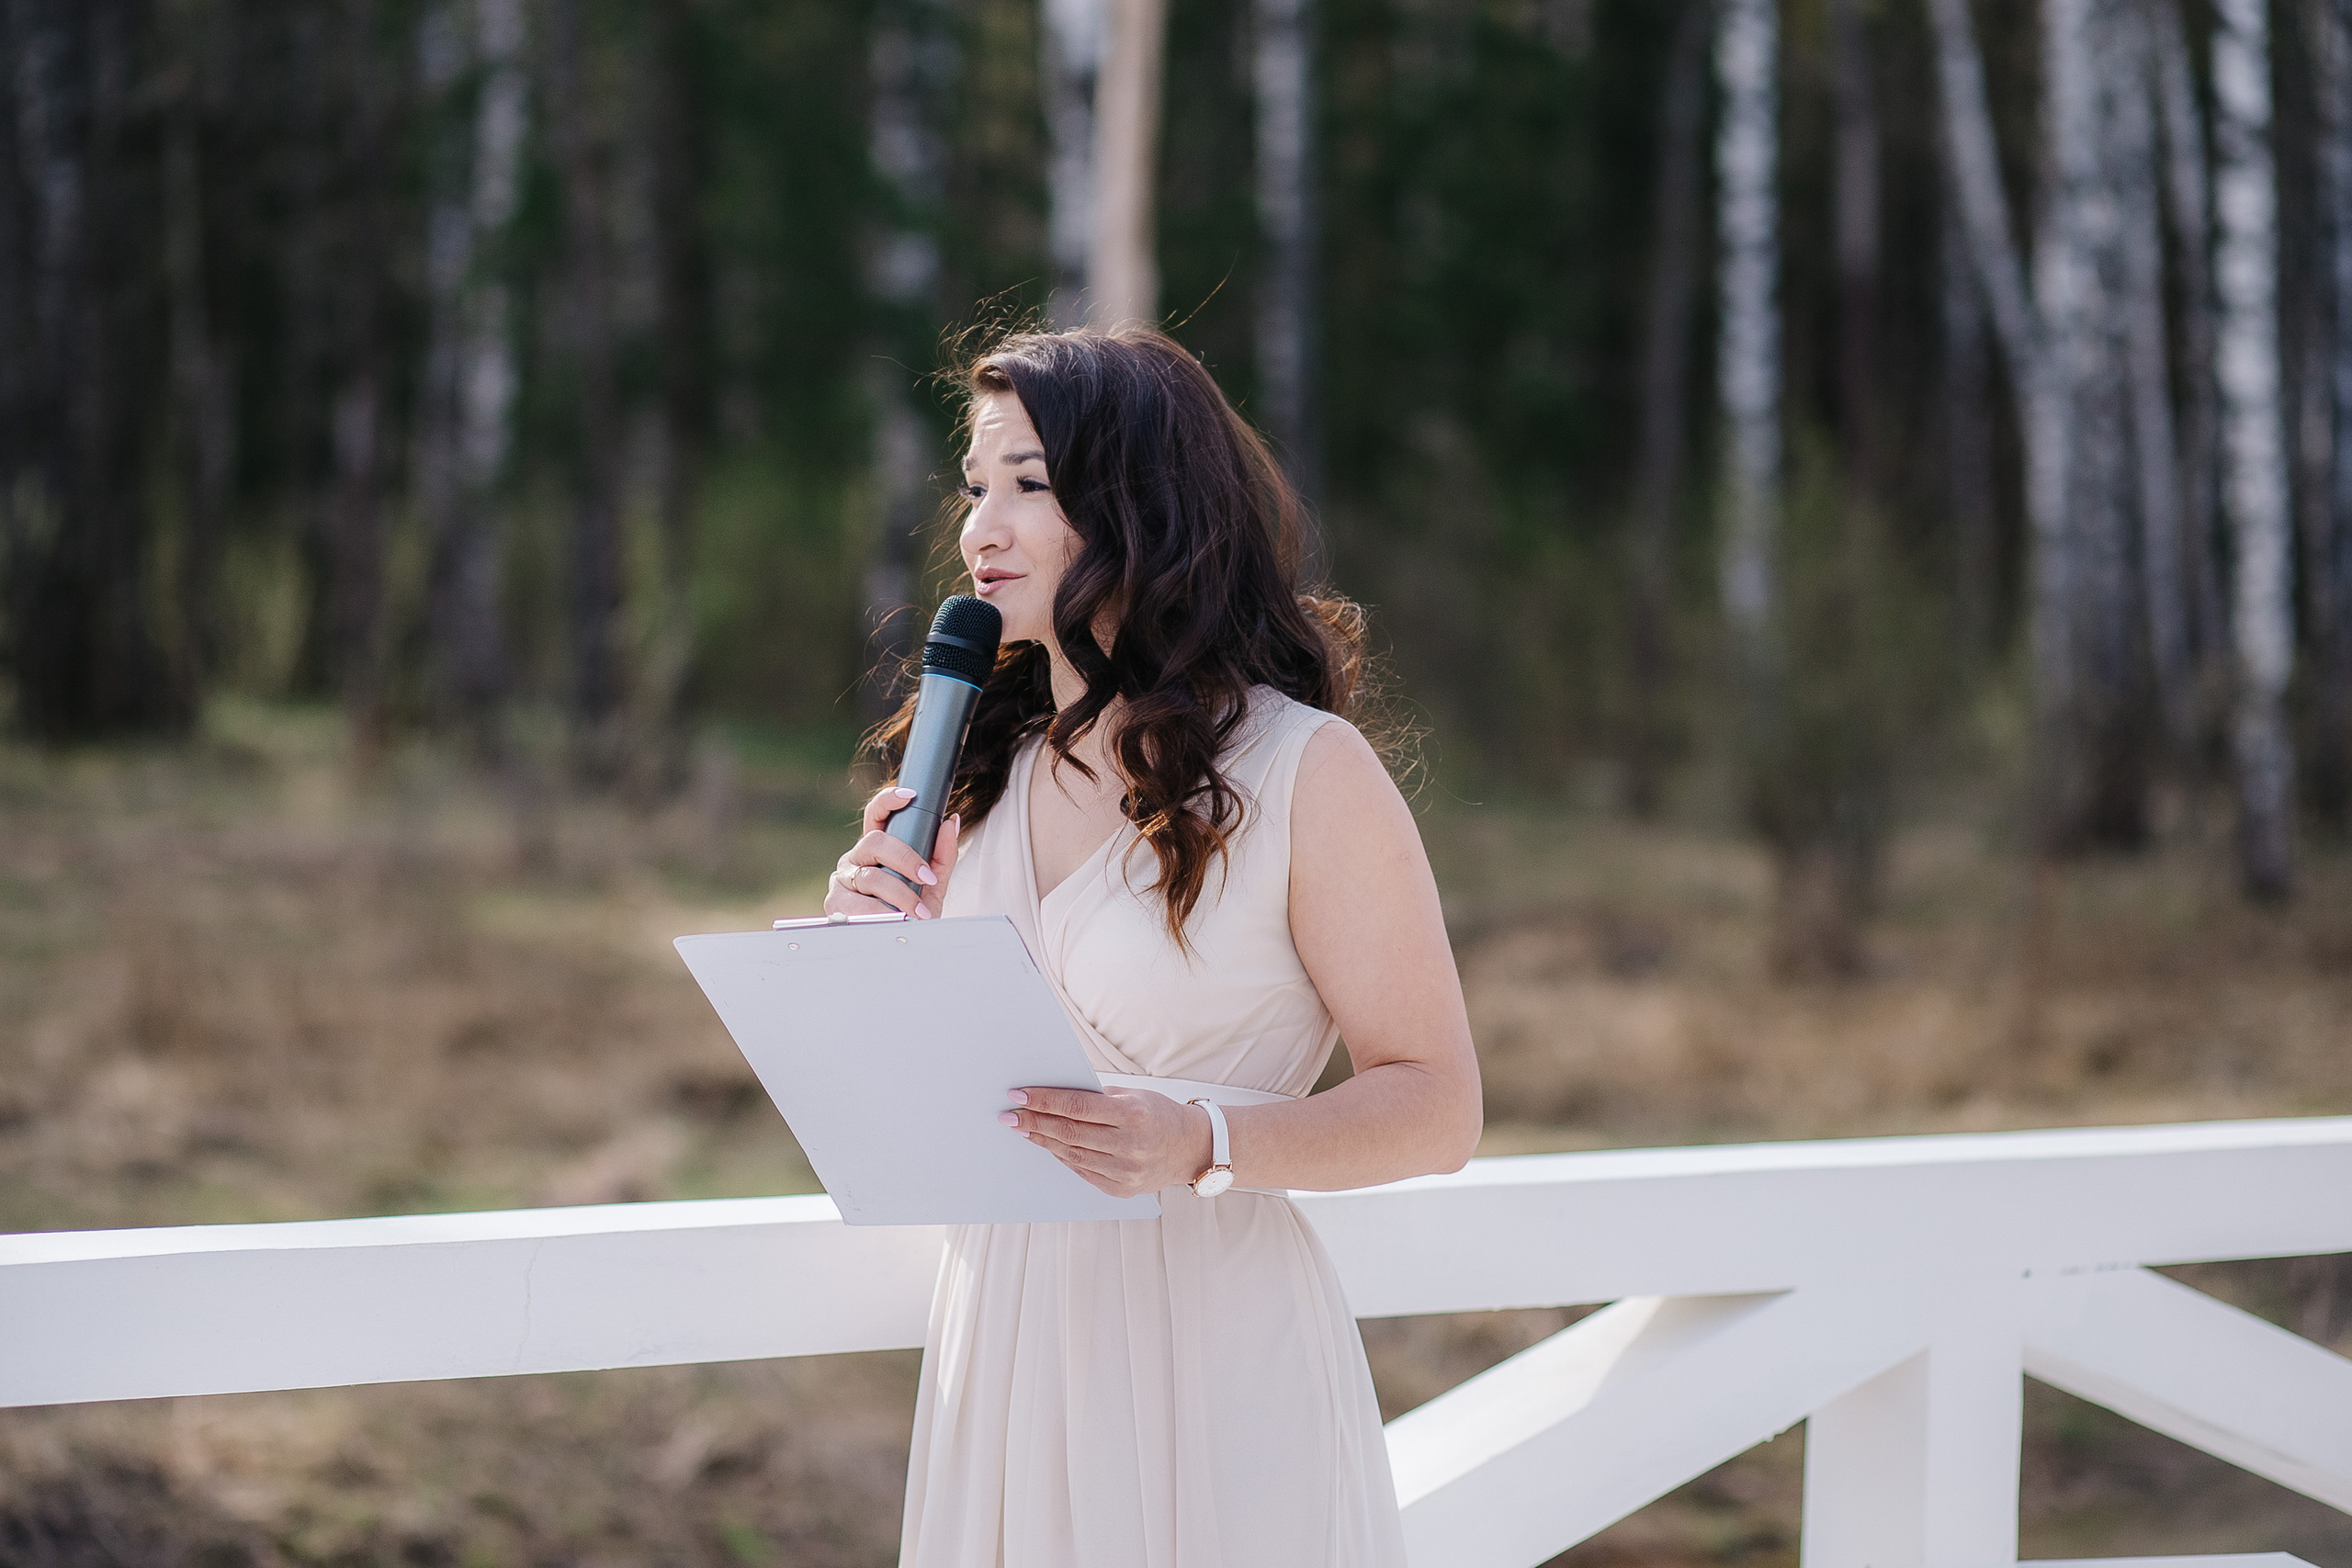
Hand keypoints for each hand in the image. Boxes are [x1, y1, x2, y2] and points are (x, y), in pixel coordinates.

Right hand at [823, 786, 961, 920]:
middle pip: (874, 842)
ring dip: (899, 895)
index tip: (910, 796)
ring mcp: (842, 880)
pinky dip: (881, 914)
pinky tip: (895, 922)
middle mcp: (856, 859)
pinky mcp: (835, 904)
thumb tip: (950, 822)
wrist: (903, 945)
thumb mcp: (933, 883)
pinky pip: (858, 904)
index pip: (876, 815)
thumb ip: (942, 854)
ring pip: (869, 877)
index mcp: (877, 848)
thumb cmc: (915, 911)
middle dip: (905, 859)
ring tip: (918, 912)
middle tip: (926, 878)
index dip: (888, 800)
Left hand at [1001, 1087, 1215, 1198]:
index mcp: (1132, 1114)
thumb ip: (1096, 1098)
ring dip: (1042, 1141)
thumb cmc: (1157, 1113)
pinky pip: (1082, 1171)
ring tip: (1022, 1129)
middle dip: (1034, 1122)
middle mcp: (1129, 1145)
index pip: (1076, 1106)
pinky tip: (1048, 1146)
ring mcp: (1125, 1171)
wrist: (1191, 1148)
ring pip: (1071, 1154)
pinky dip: (1062, 1157)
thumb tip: (1052, 1095)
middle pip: (1069, 1132)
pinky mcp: (1121, 1190)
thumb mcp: (1133, 1095)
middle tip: (1009, 1114)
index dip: (1044, 1100)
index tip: (1018, 1095)